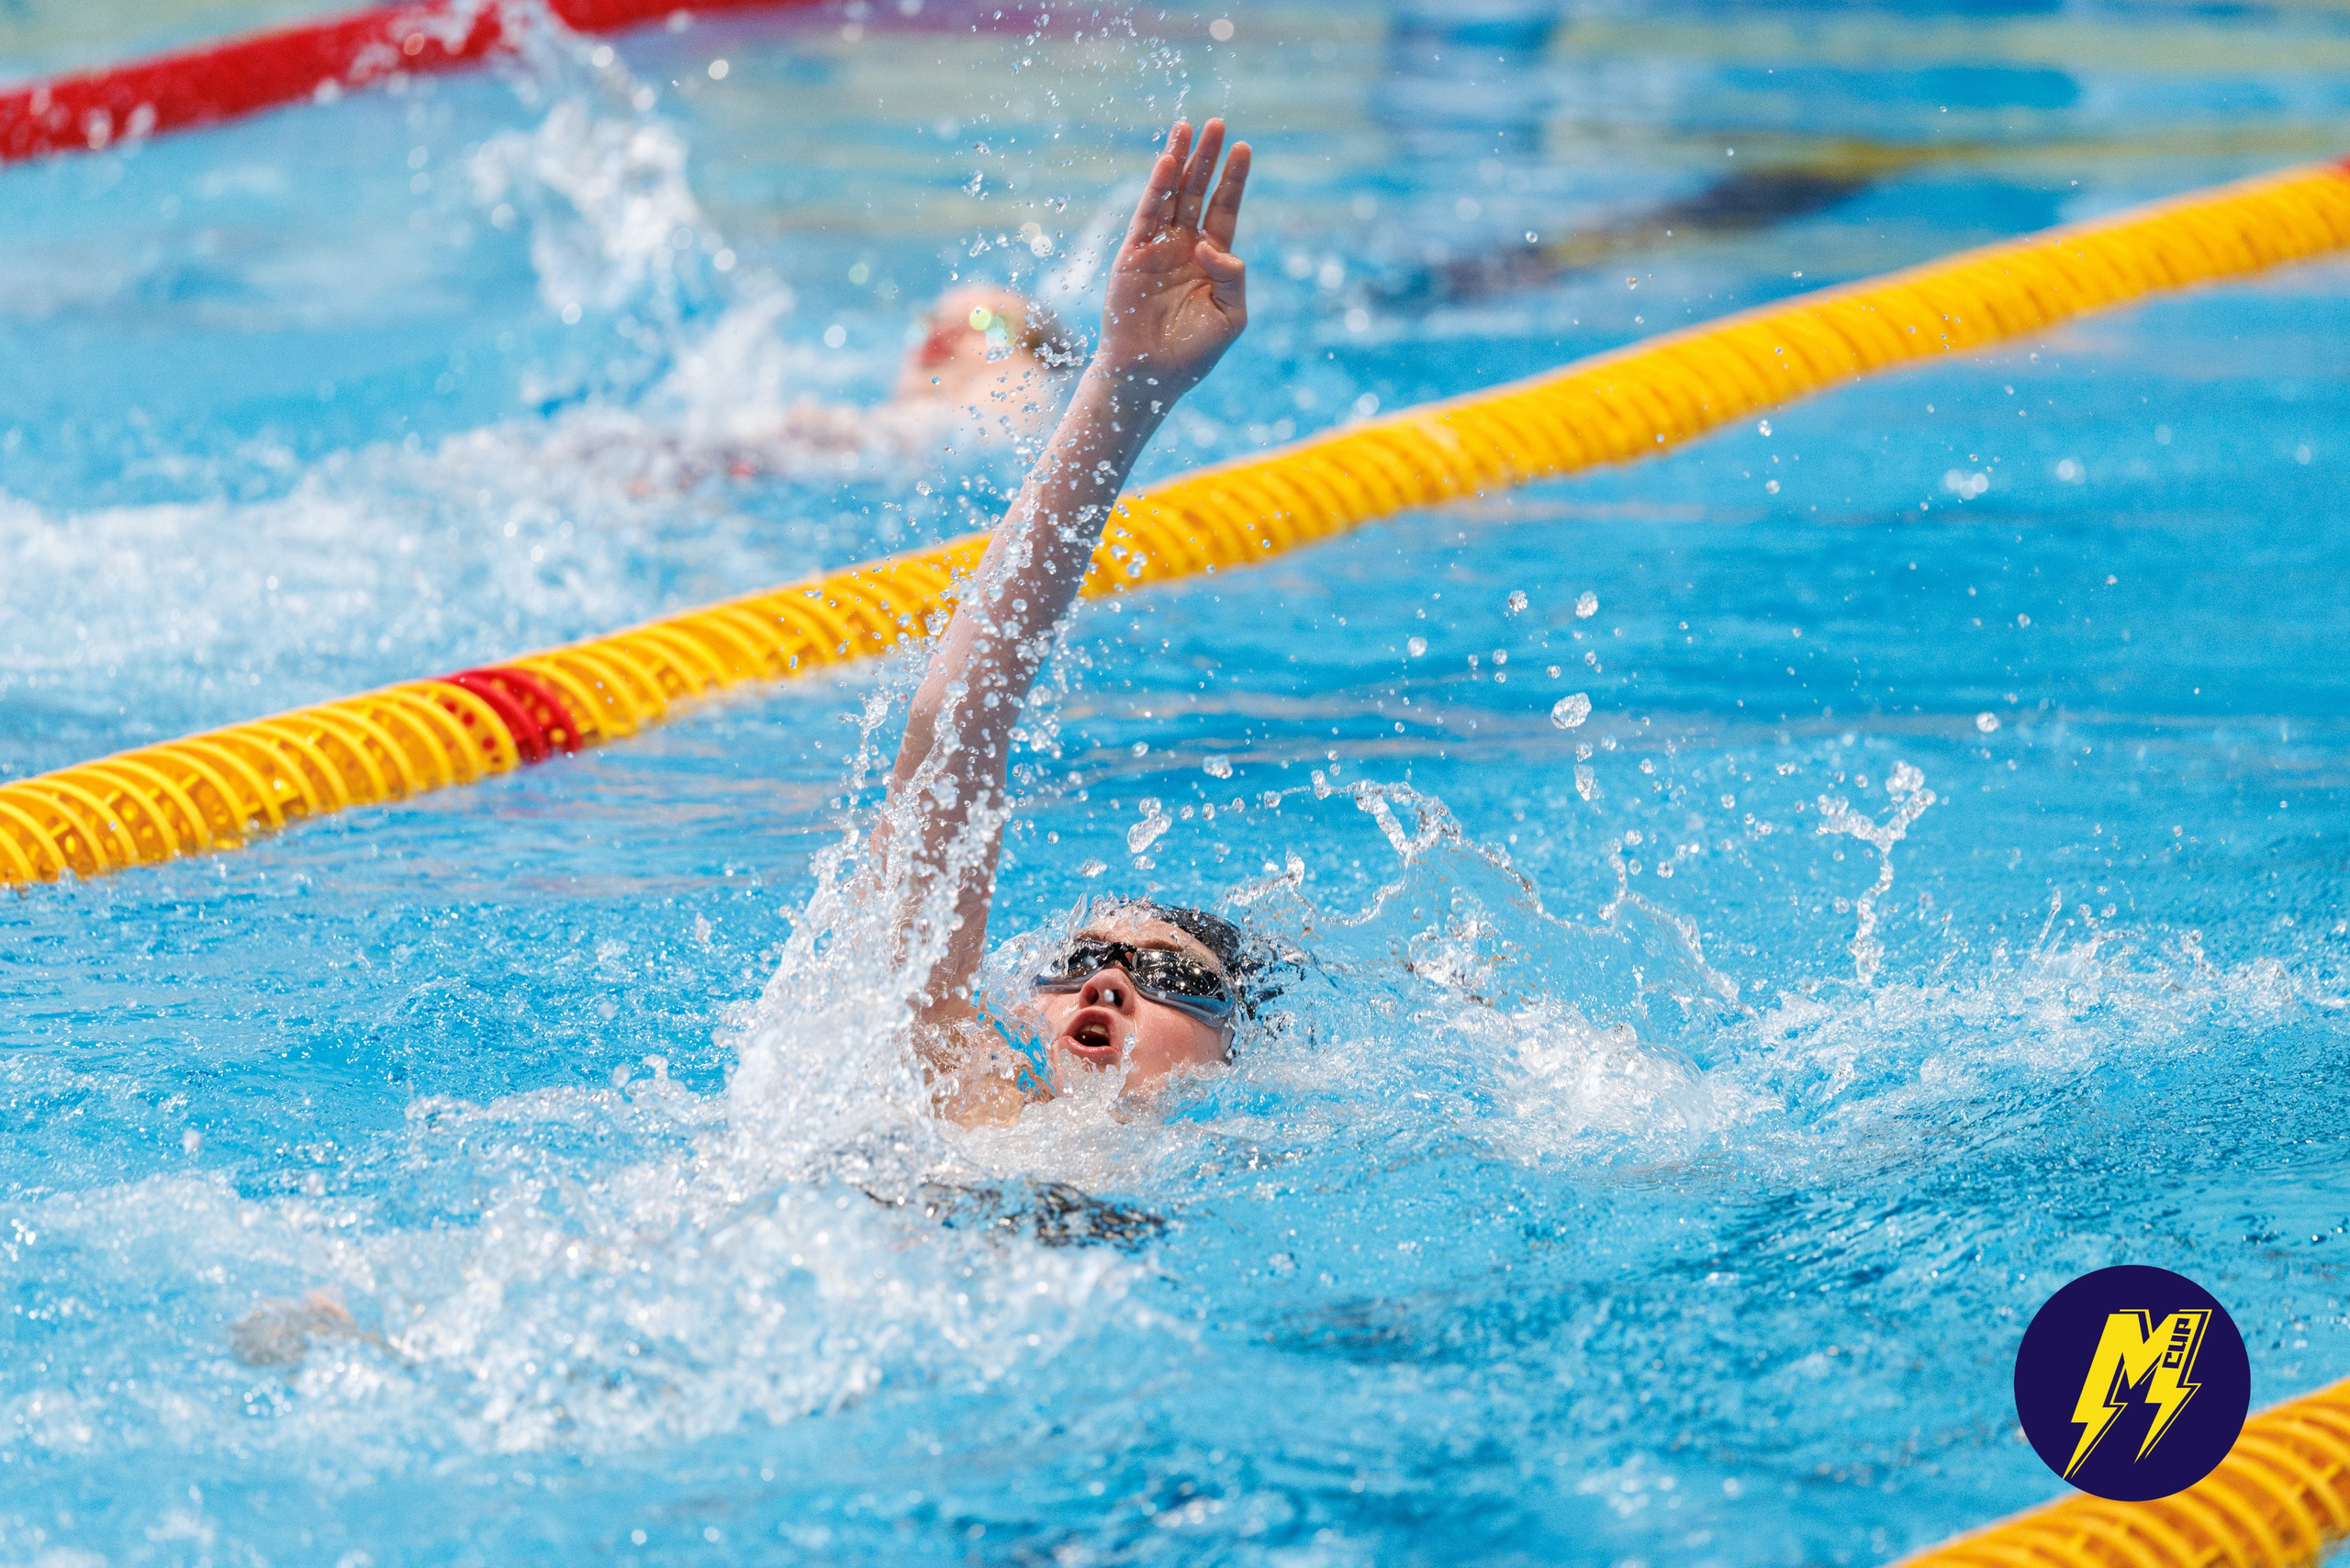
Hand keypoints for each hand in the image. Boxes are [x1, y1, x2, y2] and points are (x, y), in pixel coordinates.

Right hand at [1095, 117, 1250, 398]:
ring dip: (1180, 161)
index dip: (1233, 180)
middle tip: (1218, 124)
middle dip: (1208, 159)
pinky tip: (1167, 162)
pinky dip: (1156, 188)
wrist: (1151, 377)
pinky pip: (1146, 215)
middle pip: (1198, 192)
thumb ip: (1232, 276)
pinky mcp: (1132, 255)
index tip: (1244, 148)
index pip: (1224, 210)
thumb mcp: (1231, 316)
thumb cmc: (1193, 353)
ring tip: (1189, 127)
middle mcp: (1184, 247)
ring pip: (1171, 195)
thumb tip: (1210, 244)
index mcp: (1212, 260)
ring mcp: (1157, 248)